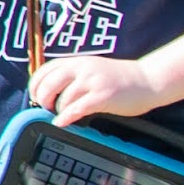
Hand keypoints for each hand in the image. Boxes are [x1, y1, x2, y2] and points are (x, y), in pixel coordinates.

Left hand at [28, 52, 155, 124]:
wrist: (148, 79)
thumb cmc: (119, 78)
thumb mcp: (91, 68)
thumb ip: (71, 74)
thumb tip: (48, 89)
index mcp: (76, 61)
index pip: (44, 71)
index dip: (35, 86)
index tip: (35, 96)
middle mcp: (82, 69)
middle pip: (48, 84)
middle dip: (42, 99)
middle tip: (46, 108)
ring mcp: (92, 82)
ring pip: (62, 99)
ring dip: (59, 110)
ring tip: (63, 114)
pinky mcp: (102, 97)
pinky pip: (76, 109)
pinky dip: (65, 118)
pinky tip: (62, 123)